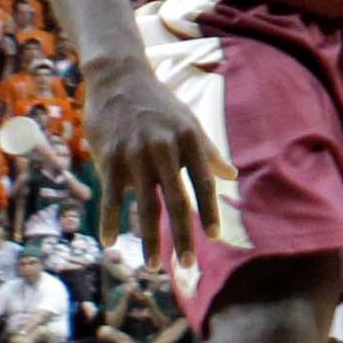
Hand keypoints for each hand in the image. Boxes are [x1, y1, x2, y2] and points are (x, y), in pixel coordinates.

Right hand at [82, 56, 222, 269]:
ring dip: (150, 239)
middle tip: (189, 265)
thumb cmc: (158, 103)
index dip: (209, 210)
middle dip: (183, 236)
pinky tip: (111, 244)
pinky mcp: (110, 158)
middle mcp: (164, 149)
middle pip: (177, 201)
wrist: (119, 77)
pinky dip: (110, 222)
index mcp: (188, 139)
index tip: (214, 236)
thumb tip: (232, 176)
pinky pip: (111, 197)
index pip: (204, 182)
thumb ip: (209, 152)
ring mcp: (135, 154)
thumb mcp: (189, 122)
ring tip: (155, 266)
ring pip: (145, 205)